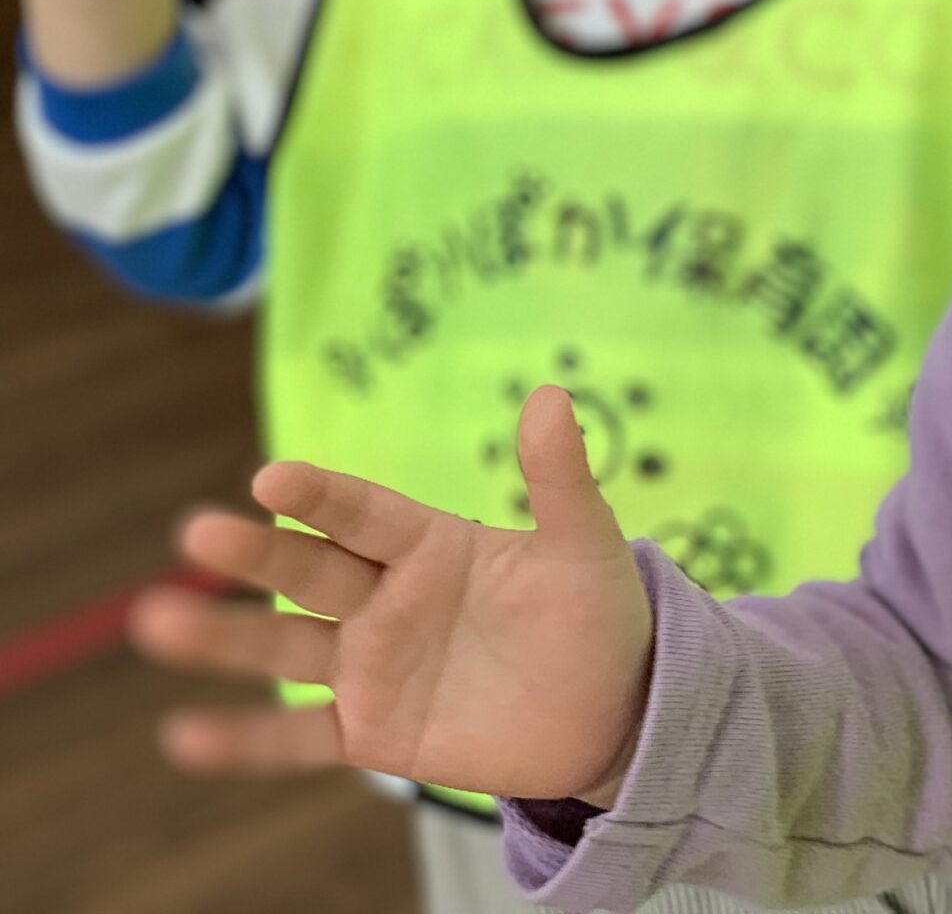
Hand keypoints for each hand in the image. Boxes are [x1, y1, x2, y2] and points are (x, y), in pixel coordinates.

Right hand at [130, 386, 654, 806]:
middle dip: (256, 554)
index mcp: (433, 544)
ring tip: (153, 621)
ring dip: (222, 637)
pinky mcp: (373, 734)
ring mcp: (373, 666)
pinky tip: (183, 735)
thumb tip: (551, 394)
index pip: (366, 515)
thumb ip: (561, 480)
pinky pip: (298, 740)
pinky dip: (244, 741)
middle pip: (310, 571)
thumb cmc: (597, 615)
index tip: (273, 478)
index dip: (322, 497)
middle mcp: (388, 598)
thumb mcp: (587, 546)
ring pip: (285, 648)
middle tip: (198, 533)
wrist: (614, 710)